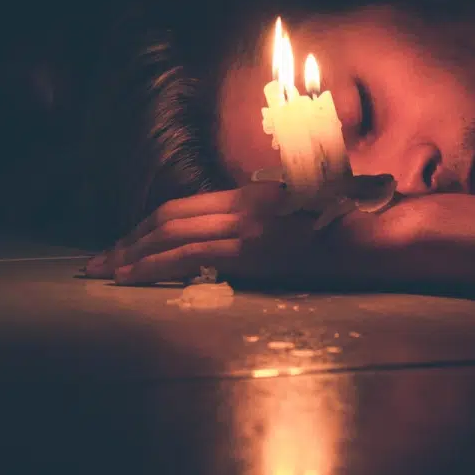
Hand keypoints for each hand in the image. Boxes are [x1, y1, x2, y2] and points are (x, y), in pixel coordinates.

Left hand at [82, 182, 368, 285]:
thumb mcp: (302, 212)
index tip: (123, 243)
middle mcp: (239, 206)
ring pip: (169, 235)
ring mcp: (243, 227)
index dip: (146, 225)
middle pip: (167, 218)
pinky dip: (152, 266)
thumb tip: (246, 230)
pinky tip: (130, 278)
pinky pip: (188, 256)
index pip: (182, 207)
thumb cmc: (348, 224)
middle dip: (127, 241)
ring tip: (103, 272)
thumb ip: (271, 217)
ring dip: (130, 254)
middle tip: (98, 262)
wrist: (376, 233)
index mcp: (248, 195)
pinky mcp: (249, 251)